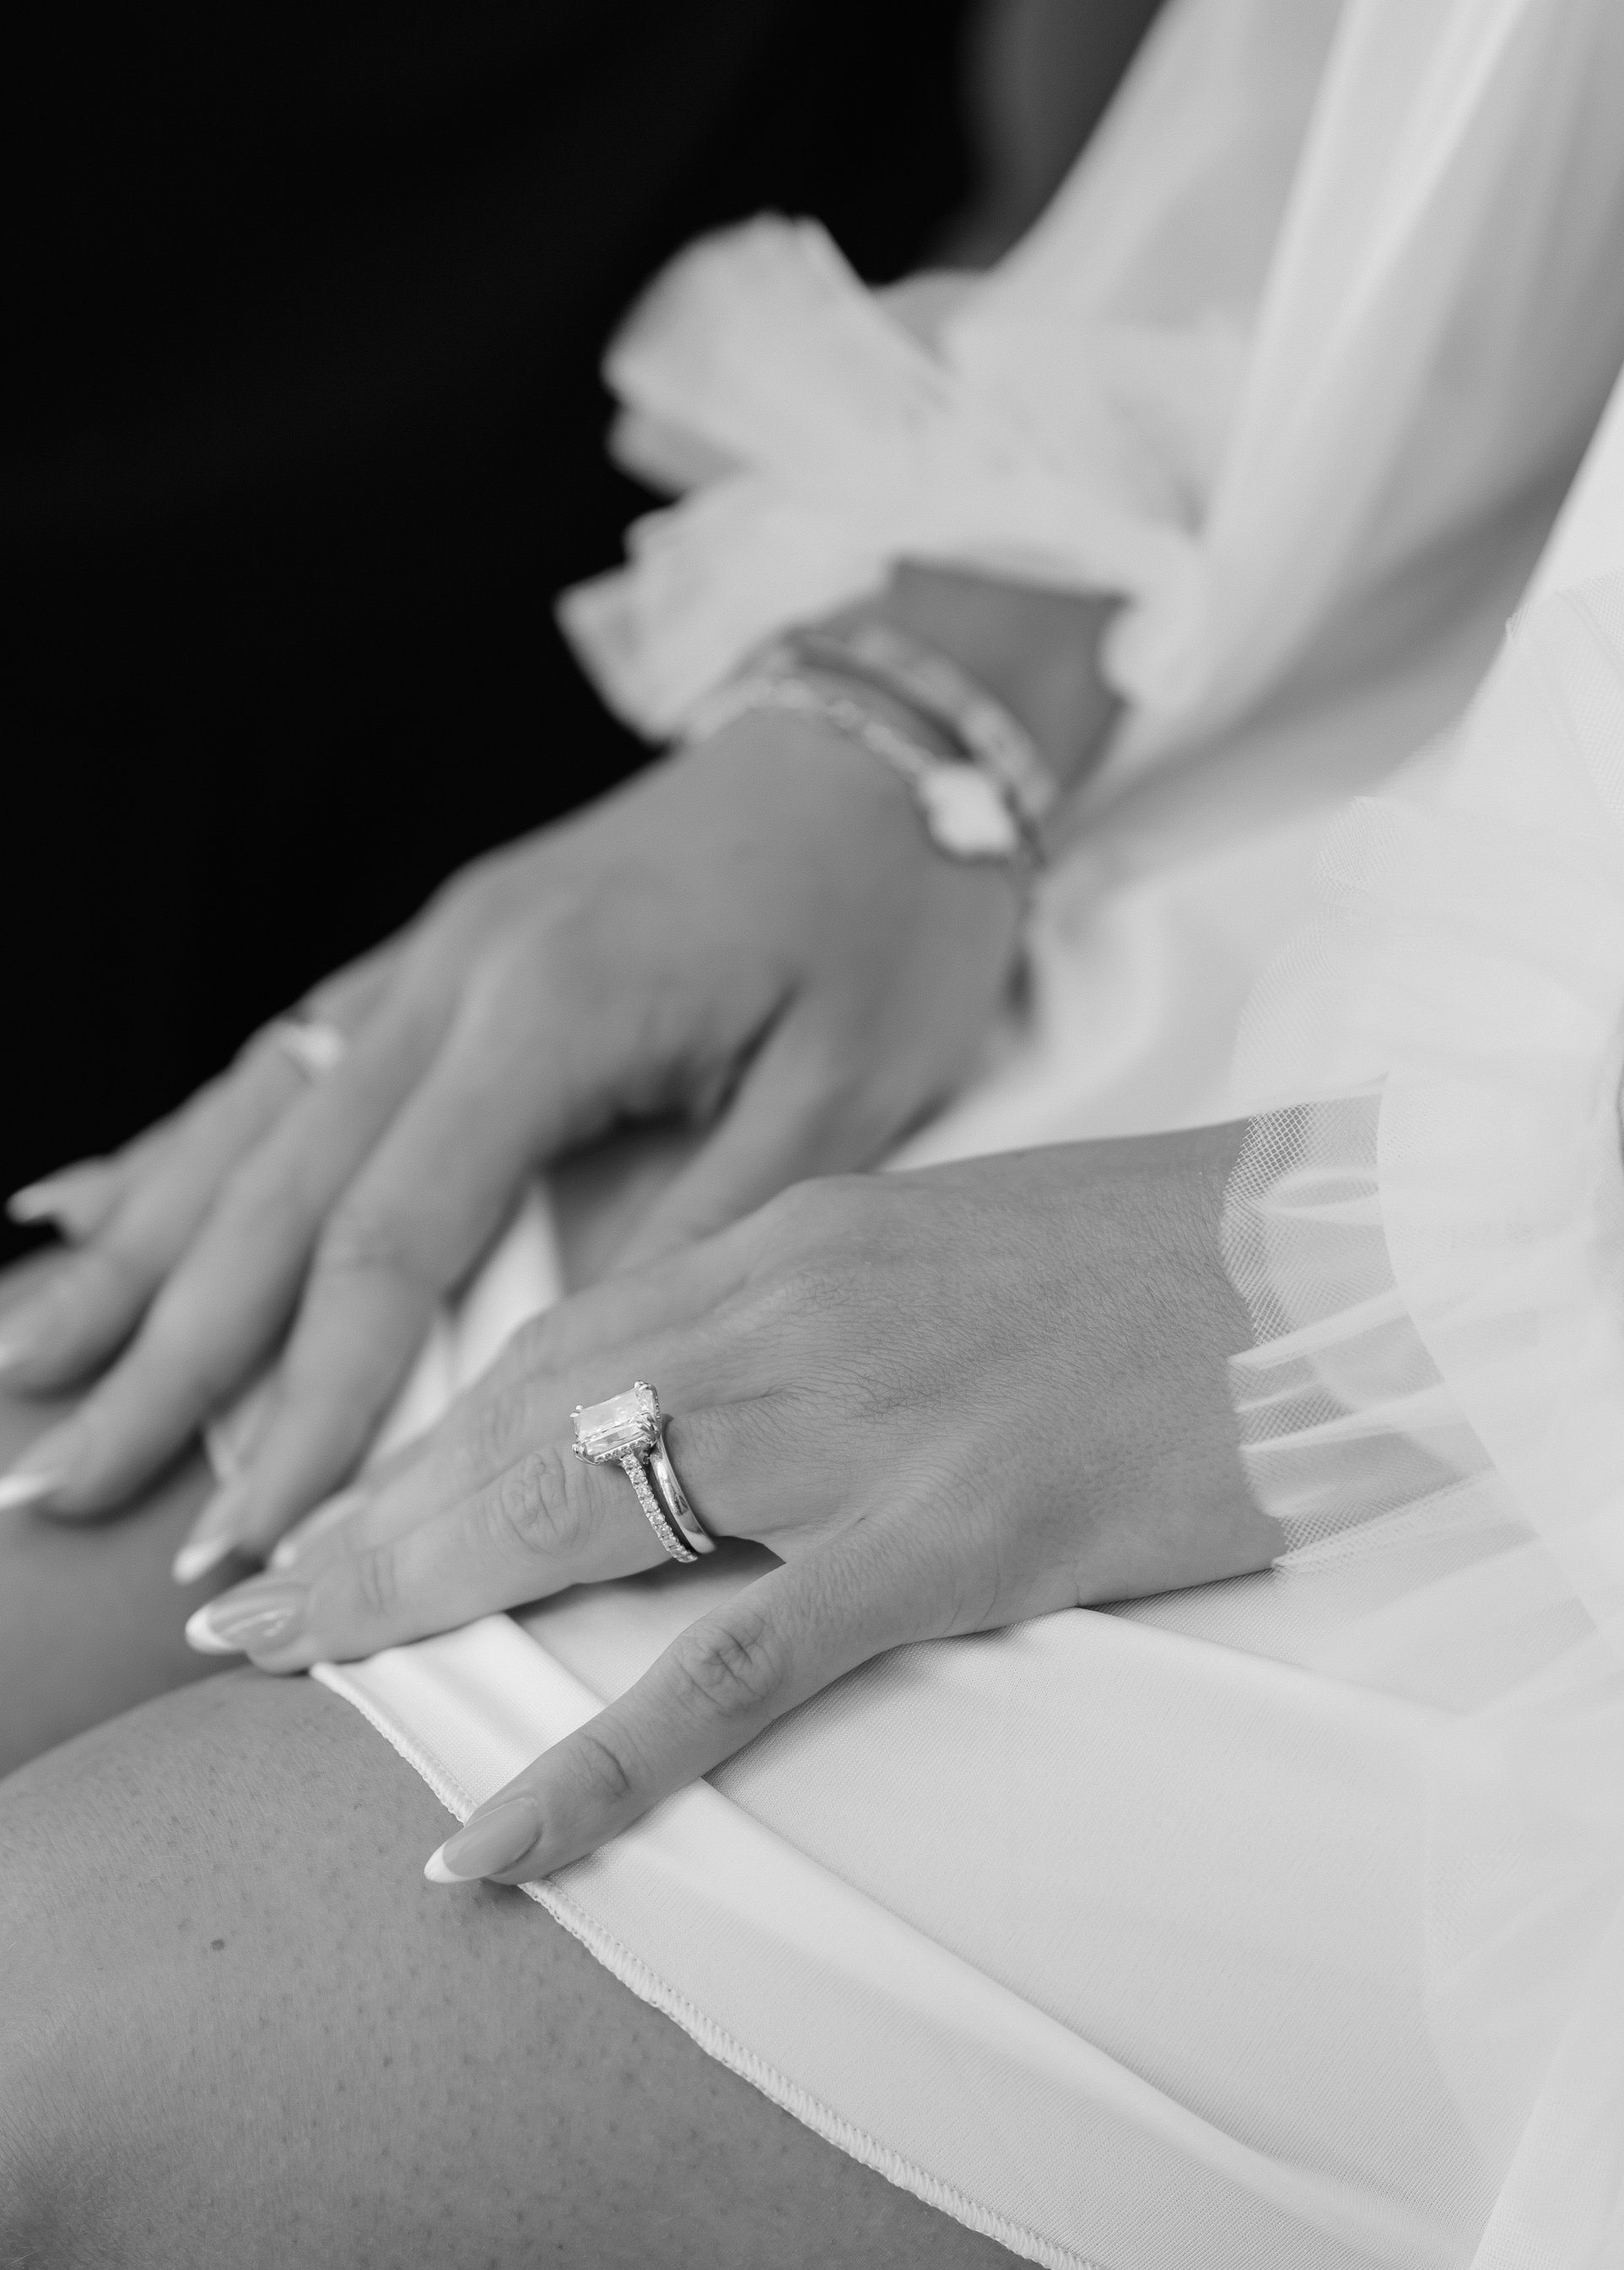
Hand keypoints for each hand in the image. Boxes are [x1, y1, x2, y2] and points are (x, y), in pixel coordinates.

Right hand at [0, 711, 1026, 1555]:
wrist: (891, 735)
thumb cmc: (890, 917)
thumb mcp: (848, 1092)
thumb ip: (704, 1229)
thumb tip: (573, 1384)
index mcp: (549, 1009)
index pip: (386, 1242)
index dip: (308, 1402)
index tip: (252, 1534)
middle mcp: (450, 972)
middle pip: (272, 1192)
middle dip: (163, 1356)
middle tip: (60, 1486)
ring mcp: (425, 951)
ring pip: (244, 1123)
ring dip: (131, 1257)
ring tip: (22, 1369)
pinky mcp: (434, 948)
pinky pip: (277, 1060)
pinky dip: (175, 1146)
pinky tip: (85, 1208)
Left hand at [187, 1128, 1276, 1879]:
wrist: (1373, 1258)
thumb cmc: (1201, 1269)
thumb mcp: (983, 1256)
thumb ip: (844, 1316)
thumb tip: (745, 1406)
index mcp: (808, 1234)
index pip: (560, 1339)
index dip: (426, 1430)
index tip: (336, 1499)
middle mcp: (800, 1305)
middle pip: (524, 1423)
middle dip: (366, 1518)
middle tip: (240, 1609)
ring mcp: (866, 1422)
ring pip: (576, 1515)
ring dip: (409, 1599)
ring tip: (282, 1673)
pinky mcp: (953, 1535)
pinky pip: (729, 1670)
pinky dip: (588, 1764)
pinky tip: (482, 1844)